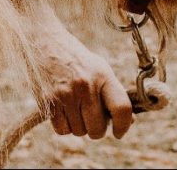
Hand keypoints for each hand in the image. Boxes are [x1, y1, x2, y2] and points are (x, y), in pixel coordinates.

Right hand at [37, 24, 133, 138]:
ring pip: (79, 132)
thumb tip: (130, 120)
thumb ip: (113, 93)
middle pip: (98, 128)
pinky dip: (65, 127)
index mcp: (103, 75)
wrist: (46, 44)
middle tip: (94, 120)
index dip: (124, 125)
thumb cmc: (78, 61)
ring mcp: (65, 94)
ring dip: (80, 127)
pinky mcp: (48, 101)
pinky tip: (65, 111)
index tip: (120, 132)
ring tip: (77, 109)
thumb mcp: (100, 69)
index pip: (121, 107)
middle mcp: (86, 85)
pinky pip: (62, 130)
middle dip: (97, 130)